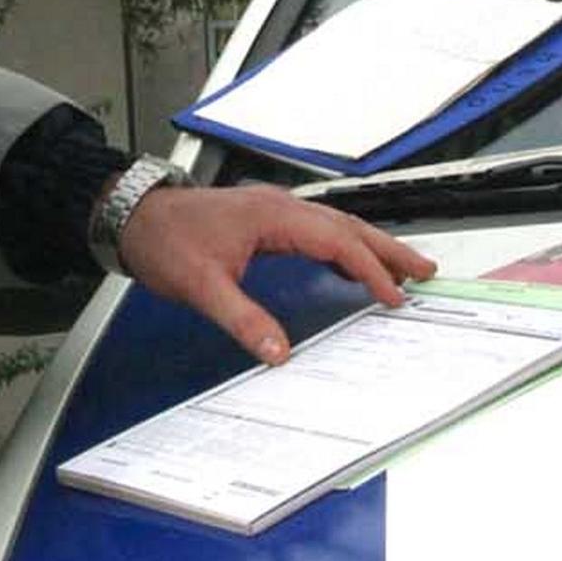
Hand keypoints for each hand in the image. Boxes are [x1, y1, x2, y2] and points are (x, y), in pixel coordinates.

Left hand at [113, 183, 436, 363]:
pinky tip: (351, 263)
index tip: (395, 296)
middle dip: (389, 249)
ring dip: (372, 245)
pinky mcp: (268, 218)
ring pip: (338, 225)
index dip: (370, 270)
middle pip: (349, 226)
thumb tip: (279, 354)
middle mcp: (282, 207)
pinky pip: (320, 229)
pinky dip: (346, 245)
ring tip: (404, 267)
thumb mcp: (202, 286)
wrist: (135, 215)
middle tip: (426, 271)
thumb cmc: (165, 241)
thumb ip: (244, 319)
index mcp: (274, 216)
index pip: (337, 242)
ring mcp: (276, 210)